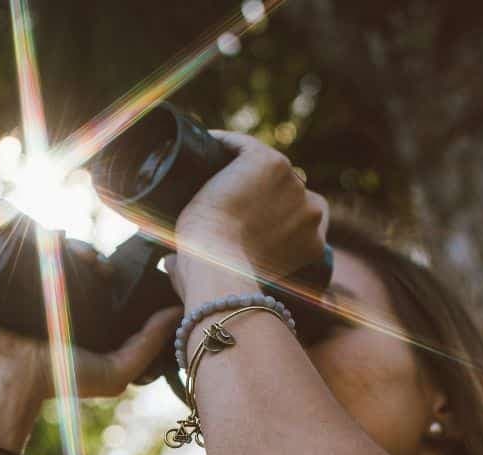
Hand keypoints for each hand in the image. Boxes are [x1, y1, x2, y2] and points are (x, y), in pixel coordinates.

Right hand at [0, 241, 182, 402]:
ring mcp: (36, 287)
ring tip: (80, 253)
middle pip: (84, 266)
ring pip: (60, 253)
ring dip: (75, 245)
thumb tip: (177, 312)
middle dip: (95, 257)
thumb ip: (148, 344)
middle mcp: (62, 303)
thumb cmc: (62, 379)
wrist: (7, 374)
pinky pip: (31, 247)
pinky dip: (46, 237)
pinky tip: (56, 238)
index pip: (106, 287)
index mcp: (86, 320)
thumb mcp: (116, 370)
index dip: (117, 274)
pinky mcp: (13, 277)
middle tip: (100, 264)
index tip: (118, 273)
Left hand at [173, 131, 327, 298]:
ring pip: (265, 168)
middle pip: (285, 189)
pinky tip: (201, 148)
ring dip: (241, 168)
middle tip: (226, 195)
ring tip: (209, 172)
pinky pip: (242, 145)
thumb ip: (213, 270)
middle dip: (262, 192)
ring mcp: (292, 184)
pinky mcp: (269, 162)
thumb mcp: (234, 282)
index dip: (273, 214)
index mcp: (313, 242)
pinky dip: (221, 144)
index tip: (243, 216)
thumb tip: (169, 264)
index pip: (298, 217)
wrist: (217, 266)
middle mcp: (311, 211)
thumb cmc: (219, 283)